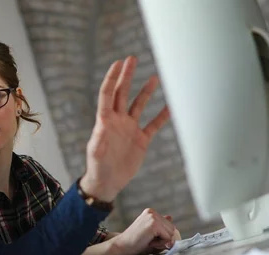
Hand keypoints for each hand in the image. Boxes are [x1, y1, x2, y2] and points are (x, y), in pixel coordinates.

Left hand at [80, 56, 169, 201]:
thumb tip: (102, 125)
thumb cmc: (97, 167)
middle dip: (127, 76)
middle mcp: (118, 121)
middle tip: (132, 58)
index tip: (118, 63)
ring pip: (139, 105)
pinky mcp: (141, 140)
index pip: (108, 94)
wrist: (108, 182)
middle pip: (122, 93)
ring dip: (146, 91)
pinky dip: (163, 116)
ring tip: (155, 77)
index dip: (113, 78)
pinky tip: (172, 106)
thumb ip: (99, 139)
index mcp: (105, 121)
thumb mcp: (96, 153)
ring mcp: (130, 129)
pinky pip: (154, 125)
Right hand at [108, 208, 180, 254]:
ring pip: (171, 233)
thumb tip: (171, 217)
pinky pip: (167, 237)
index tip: (149, 238)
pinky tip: (148, 241)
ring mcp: (153, 217)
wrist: (121, 246)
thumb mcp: (151, 233)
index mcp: (150, 212)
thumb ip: (161, 226)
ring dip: (162, 241)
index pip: (169, 225)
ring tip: (148, 240)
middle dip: (163, 238)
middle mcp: (152, 212)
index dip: (162, 236)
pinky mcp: (154, 224)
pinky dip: (160, 243)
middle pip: (172, 228)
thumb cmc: (136, 242)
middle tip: (148, 240)